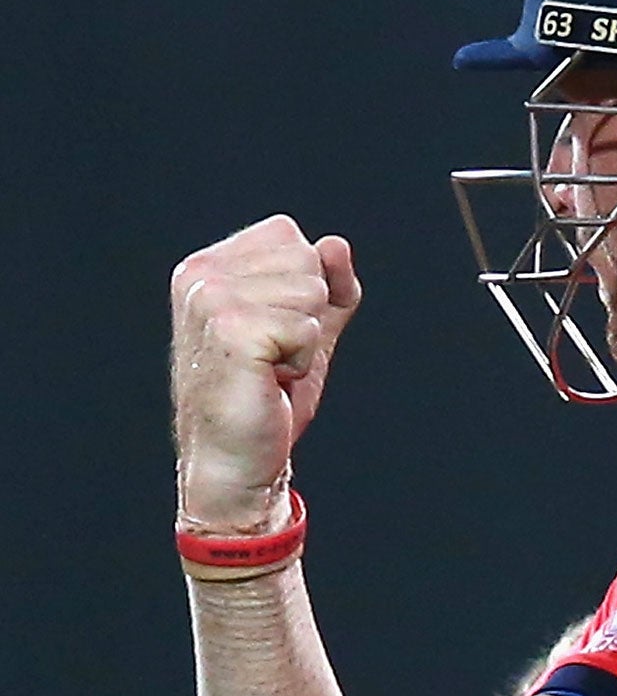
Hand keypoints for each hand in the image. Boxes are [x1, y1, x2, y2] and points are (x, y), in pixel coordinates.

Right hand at [170, 215, 359, 531]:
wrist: (236, 460)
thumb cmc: (267, 397)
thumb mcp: (307, 329)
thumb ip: (327, 284)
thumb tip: (336, 244)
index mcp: (207, 267)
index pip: (289, 236)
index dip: (306, 286)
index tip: (275, 330)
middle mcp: (200, 276)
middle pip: (306, 258)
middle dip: (309, 312)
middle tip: (274, 354)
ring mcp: (210, 301)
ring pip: (311, 291)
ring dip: (305, 339)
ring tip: (270, 368)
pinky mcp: (231, 330)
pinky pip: (308, 327)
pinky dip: (302, 360)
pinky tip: (270, 380)